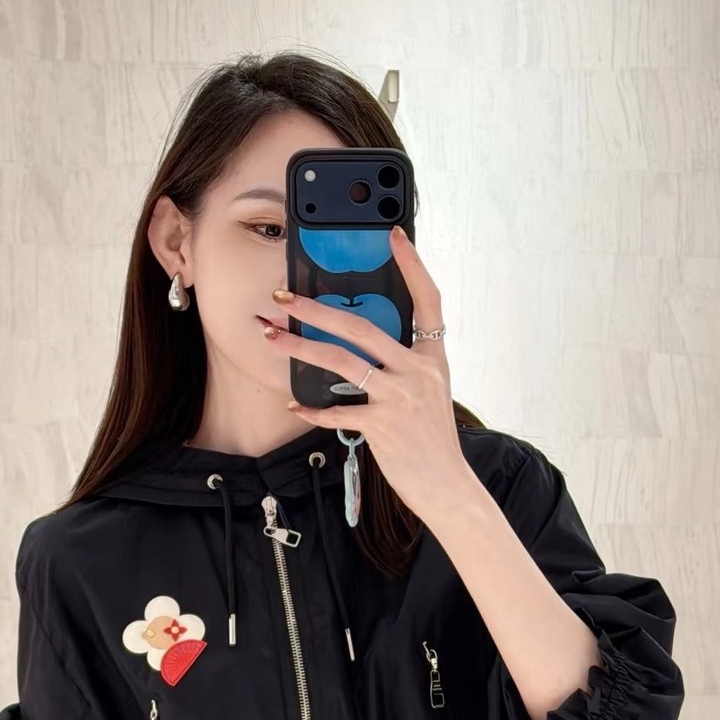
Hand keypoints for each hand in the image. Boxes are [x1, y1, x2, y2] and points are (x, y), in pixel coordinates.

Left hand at [265, 225, 472, 524]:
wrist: (447, 485)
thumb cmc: (432, 439)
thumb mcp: (429, 392)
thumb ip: (403, 365)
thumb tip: (360, 345)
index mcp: (432, 357)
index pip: (427, 299)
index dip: (412, 265)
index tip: (393, 235)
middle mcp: (418, 370)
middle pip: (361, 326)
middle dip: (315, 309)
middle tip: (283, 296)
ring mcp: (400, 397)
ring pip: (341, 361)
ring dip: (300, 347)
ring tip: (272, 338)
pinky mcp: (383, 425)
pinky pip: (337, 411)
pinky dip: (312, 408)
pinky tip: (293, 403)